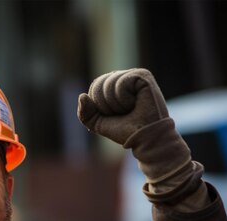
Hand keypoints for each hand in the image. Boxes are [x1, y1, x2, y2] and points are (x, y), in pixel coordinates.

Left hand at [78, 68, 206, 207]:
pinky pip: (120, 83)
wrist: (145, 138)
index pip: (95, 86)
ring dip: (115, 103)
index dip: (99, 104)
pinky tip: (136, 103)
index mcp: (117, 85)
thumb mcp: (98, 123)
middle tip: (123, 113)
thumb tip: (82, 96)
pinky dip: (123, 98)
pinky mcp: (143, 76)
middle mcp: (126, 77)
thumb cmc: (125, 131)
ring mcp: (135, 75)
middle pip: (99, 84)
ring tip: (131, 109)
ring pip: (108, 84)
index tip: (114, 114)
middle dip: (105, 104)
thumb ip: (85, 113)